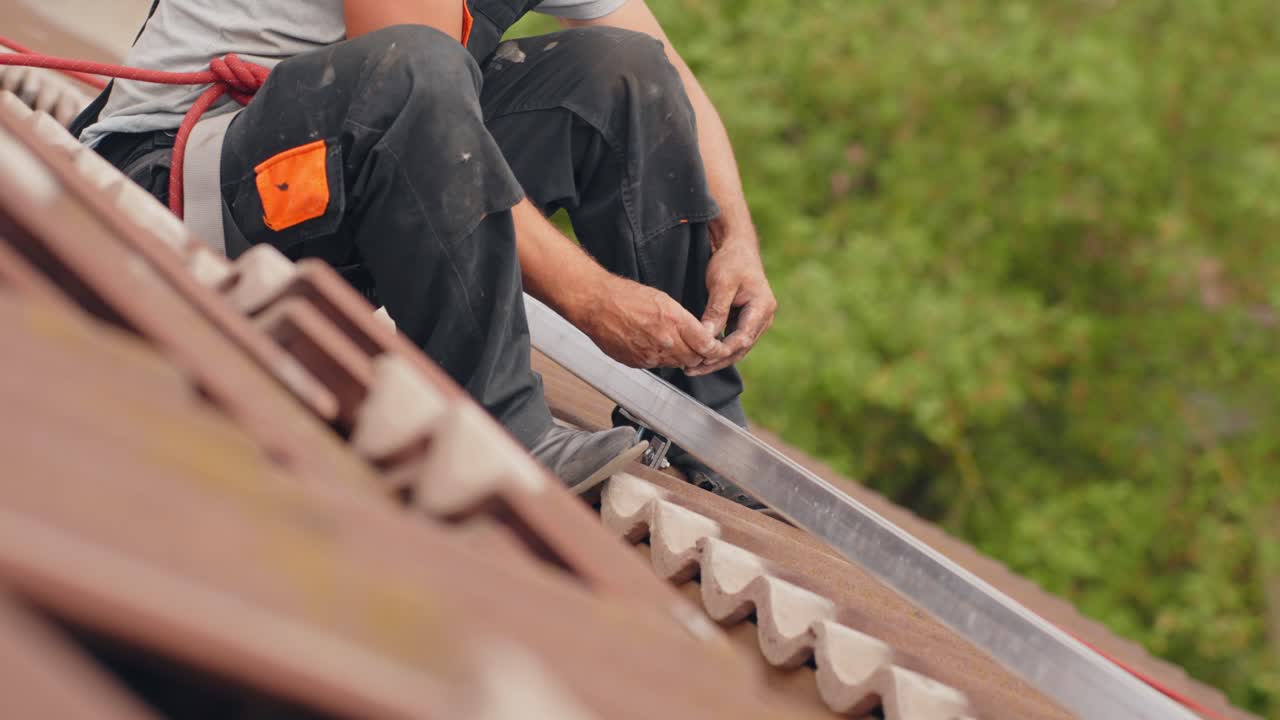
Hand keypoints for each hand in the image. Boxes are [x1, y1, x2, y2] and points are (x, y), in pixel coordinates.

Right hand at [571, 275, 728, 369]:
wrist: (596, 304)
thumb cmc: (625, 296)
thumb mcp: (662, 299)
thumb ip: (682, 320)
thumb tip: (697, 335)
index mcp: (673, 320)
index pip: (706, 344)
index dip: (713, 348)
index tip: (715, 346)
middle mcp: (664, 340)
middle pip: (694, 358)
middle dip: (698, 354)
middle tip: (697, 347)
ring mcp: (650, 354)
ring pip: (677, 364)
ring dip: (680, 357)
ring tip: (673, 344)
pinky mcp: (637, 362)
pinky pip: (657, 366)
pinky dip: (660, 359)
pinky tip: (653, 345)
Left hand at [689, 240, 776, 376]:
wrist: (738, 247)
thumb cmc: (731, 261)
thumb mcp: (721, 283)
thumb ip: (716, 311)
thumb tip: (707, 337)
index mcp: (762, 308)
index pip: (742, 339)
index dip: (721, 352)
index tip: (700, 359)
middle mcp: (764, 318)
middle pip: (740, 349)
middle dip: (716, 361)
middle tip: (691, 370)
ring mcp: (757, 321)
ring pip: (737, 348)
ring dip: (716, 359)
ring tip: (692, 368)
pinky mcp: (748, 321)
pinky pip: (734, 341)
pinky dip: (718, 349)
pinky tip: (701, 355)